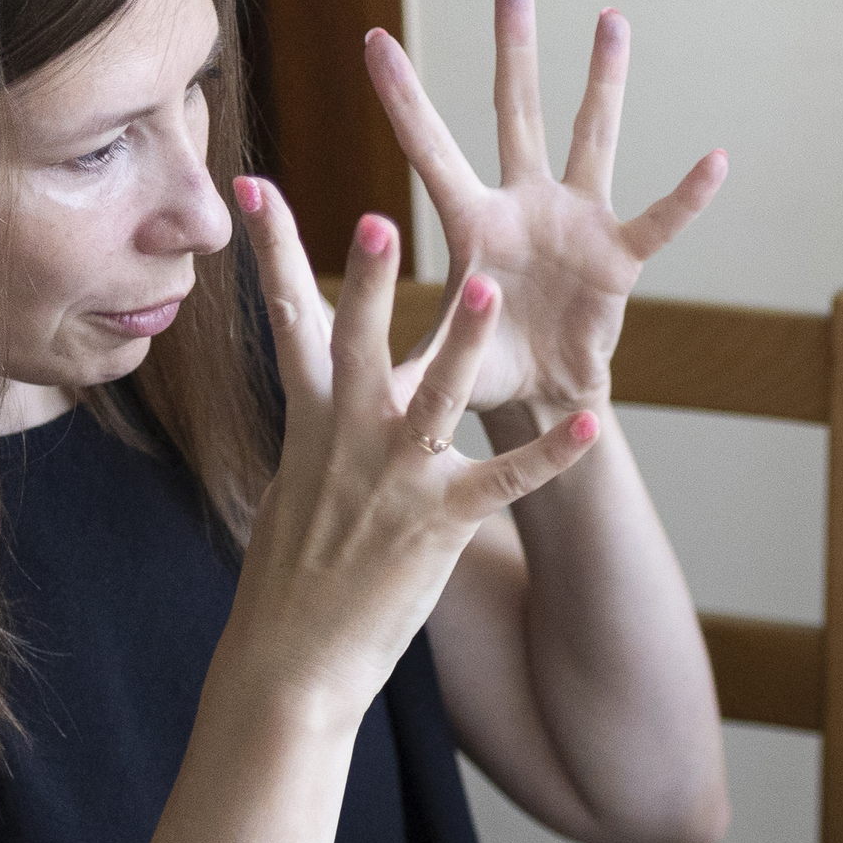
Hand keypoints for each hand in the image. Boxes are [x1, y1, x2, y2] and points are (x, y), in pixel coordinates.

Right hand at [228, 185, 604, 725]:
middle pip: (356, 342)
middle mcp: (348, 441)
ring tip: (490, 285)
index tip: (254, 184)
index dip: (272, 251)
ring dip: (463, 340)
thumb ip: (316, 434)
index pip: (286, 322)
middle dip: (367, 278)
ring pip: (435, 396)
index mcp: (308, 423)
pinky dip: (549, 455)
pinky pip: (505, 480)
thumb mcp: (292, 488)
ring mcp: (394, 481)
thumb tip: (316, 402)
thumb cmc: (291, 576)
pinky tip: (588, 423)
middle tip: (380, 214)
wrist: (292, 658)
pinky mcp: (439, 526)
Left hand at [365, 0, 725, 420]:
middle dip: (514, 46)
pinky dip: (686, 195)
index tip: (373, 38)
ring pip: (591, 135)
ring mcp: (575, 220)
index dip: (403, 96)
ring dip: (603, 79)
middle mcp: (524, 203)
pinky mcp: (618, 256)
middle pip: (518, 110)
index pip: (429, 147)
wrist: (544, 395)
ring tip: (610, 18)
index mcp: (472, 222)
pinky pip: (658, 220)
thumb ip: (394, 364)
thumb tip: (330, 379)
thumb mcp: (432, 364)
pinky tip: (715, 160)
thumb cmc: (484, 367)